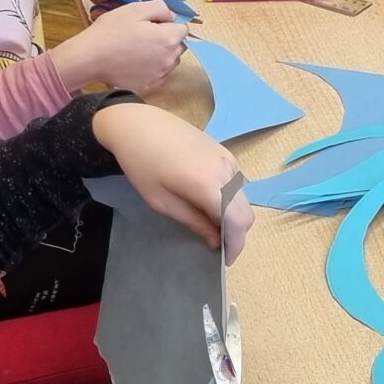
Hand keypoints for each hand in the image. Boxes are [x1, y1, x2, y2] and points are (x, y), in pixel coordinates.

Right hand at [57, 0, 189, 94]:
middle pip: (178, 45)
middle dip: (166, 39)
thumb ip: (160, 8)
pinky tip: (135, 63)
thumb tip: (171, 16)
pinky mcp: (150, 86)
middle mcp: (169, 59)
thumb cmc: (110, 33)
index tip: (152, 24)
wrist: (90, 58)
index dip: (168, 23)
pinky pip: (159, 75)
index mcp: (168, 38)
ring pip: (170, 61)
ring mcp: (160, 75)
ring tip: (138, 50)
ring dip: (160, 54)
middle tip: (143, 36)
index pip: (183, 28)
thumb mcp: (134, 9)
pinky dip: (152, 68)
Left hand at [94, 100, 254, 261]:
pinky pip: (237, 184)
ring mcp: (229, 159)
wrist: (137, 123)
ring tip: (210, 223)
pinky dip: (230, 199)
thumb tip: (215, 240)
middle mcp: (227, 171)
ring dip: (233, 216)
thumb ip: (193, 222)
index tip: (225, 261)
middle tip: (217, 244)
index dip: (235, 246)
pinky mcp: (225, 152)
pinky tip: (208, 200)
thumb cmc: (142, 163)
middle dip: (236, 234)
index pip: (236, 223)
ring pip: (243, 199)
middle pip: (246, 213)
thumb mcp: (161, 201)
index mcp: (209, 184)